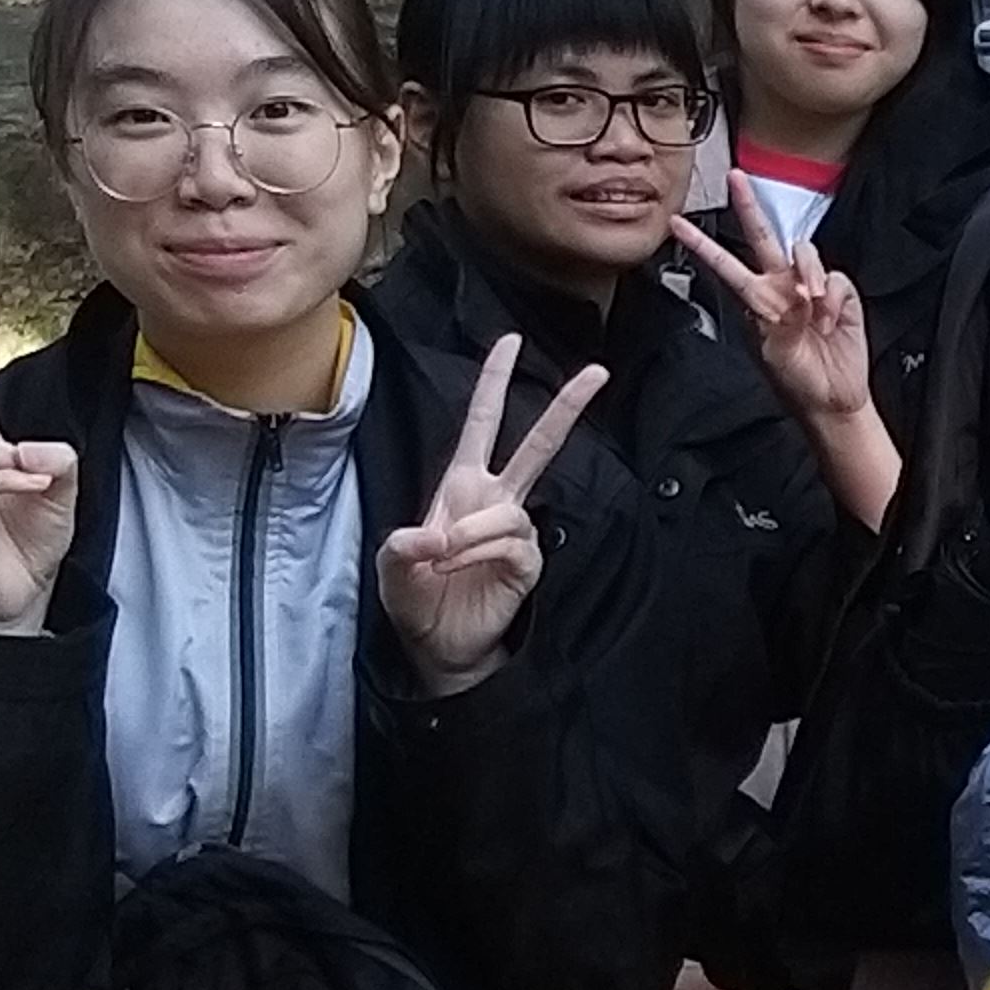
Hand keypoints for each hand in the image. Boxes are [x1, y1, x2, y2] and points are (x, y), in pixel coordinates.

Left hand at [376, 331, 604, 696]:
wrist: (440, 648)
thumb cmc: (417, 600)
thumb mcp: (391, 567)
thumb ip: (402, 545)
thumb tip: (437, 533)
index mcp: (462, 486)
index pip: (483, 424)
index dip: (494, 383)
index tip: (510, 342)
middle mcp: (495, 500)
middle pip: (538, 446)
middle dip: (566, 408)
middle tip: (598, 372)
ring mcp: (515, 531)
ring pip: (510, 511)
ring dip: (471, 533)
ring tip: (443, 556)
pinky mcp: (528, 562)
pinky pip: (512, 543)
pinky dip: (481, 552)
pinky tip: (463, 566)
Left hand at [668, 210, 875, 428]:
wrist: (832, 397)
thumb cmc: (798, 379)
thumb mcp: (777, 353)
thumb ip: (782, 321)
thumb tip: (800, 295)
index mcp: (756, 299)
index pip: (724, 264)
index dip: (701, 244)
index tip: (676, 224)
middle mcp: (781, 285)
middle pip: (763, 236)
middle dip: (749, 206)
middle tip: (737, 179)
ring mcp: (810, 286)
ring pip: (804, 253)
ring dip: (808, 275)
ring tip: (812, 308)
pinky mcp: (839, 292)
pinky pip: (835, 278)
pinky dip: (833, 299)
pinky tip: (830, 320)